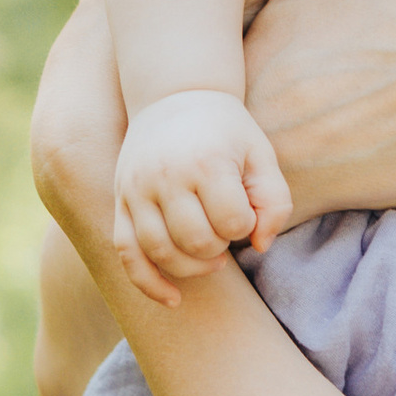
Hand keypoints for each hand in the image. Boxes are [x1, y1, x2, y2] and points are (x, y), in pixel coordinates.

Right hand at [114, 89, 293, 307]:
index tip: (245, 211)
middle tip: (226, 231)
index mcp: (206, 162)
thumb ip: (274, 200)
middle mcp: (166, 177)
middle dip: (220, 248)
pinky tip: (173, 298)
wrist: (175, 97)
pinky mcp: (121, 202)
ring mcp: (137, 190)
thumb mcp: (261, 155)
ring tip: (211, 258)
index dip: (245, 226)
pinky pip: (127, 253)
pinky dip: (148, 283)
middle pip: (196, 242)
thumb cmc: (226, 132)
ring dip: (191, 267)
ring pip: (160, 252)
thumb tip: (260, 246)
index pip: (232, 222)